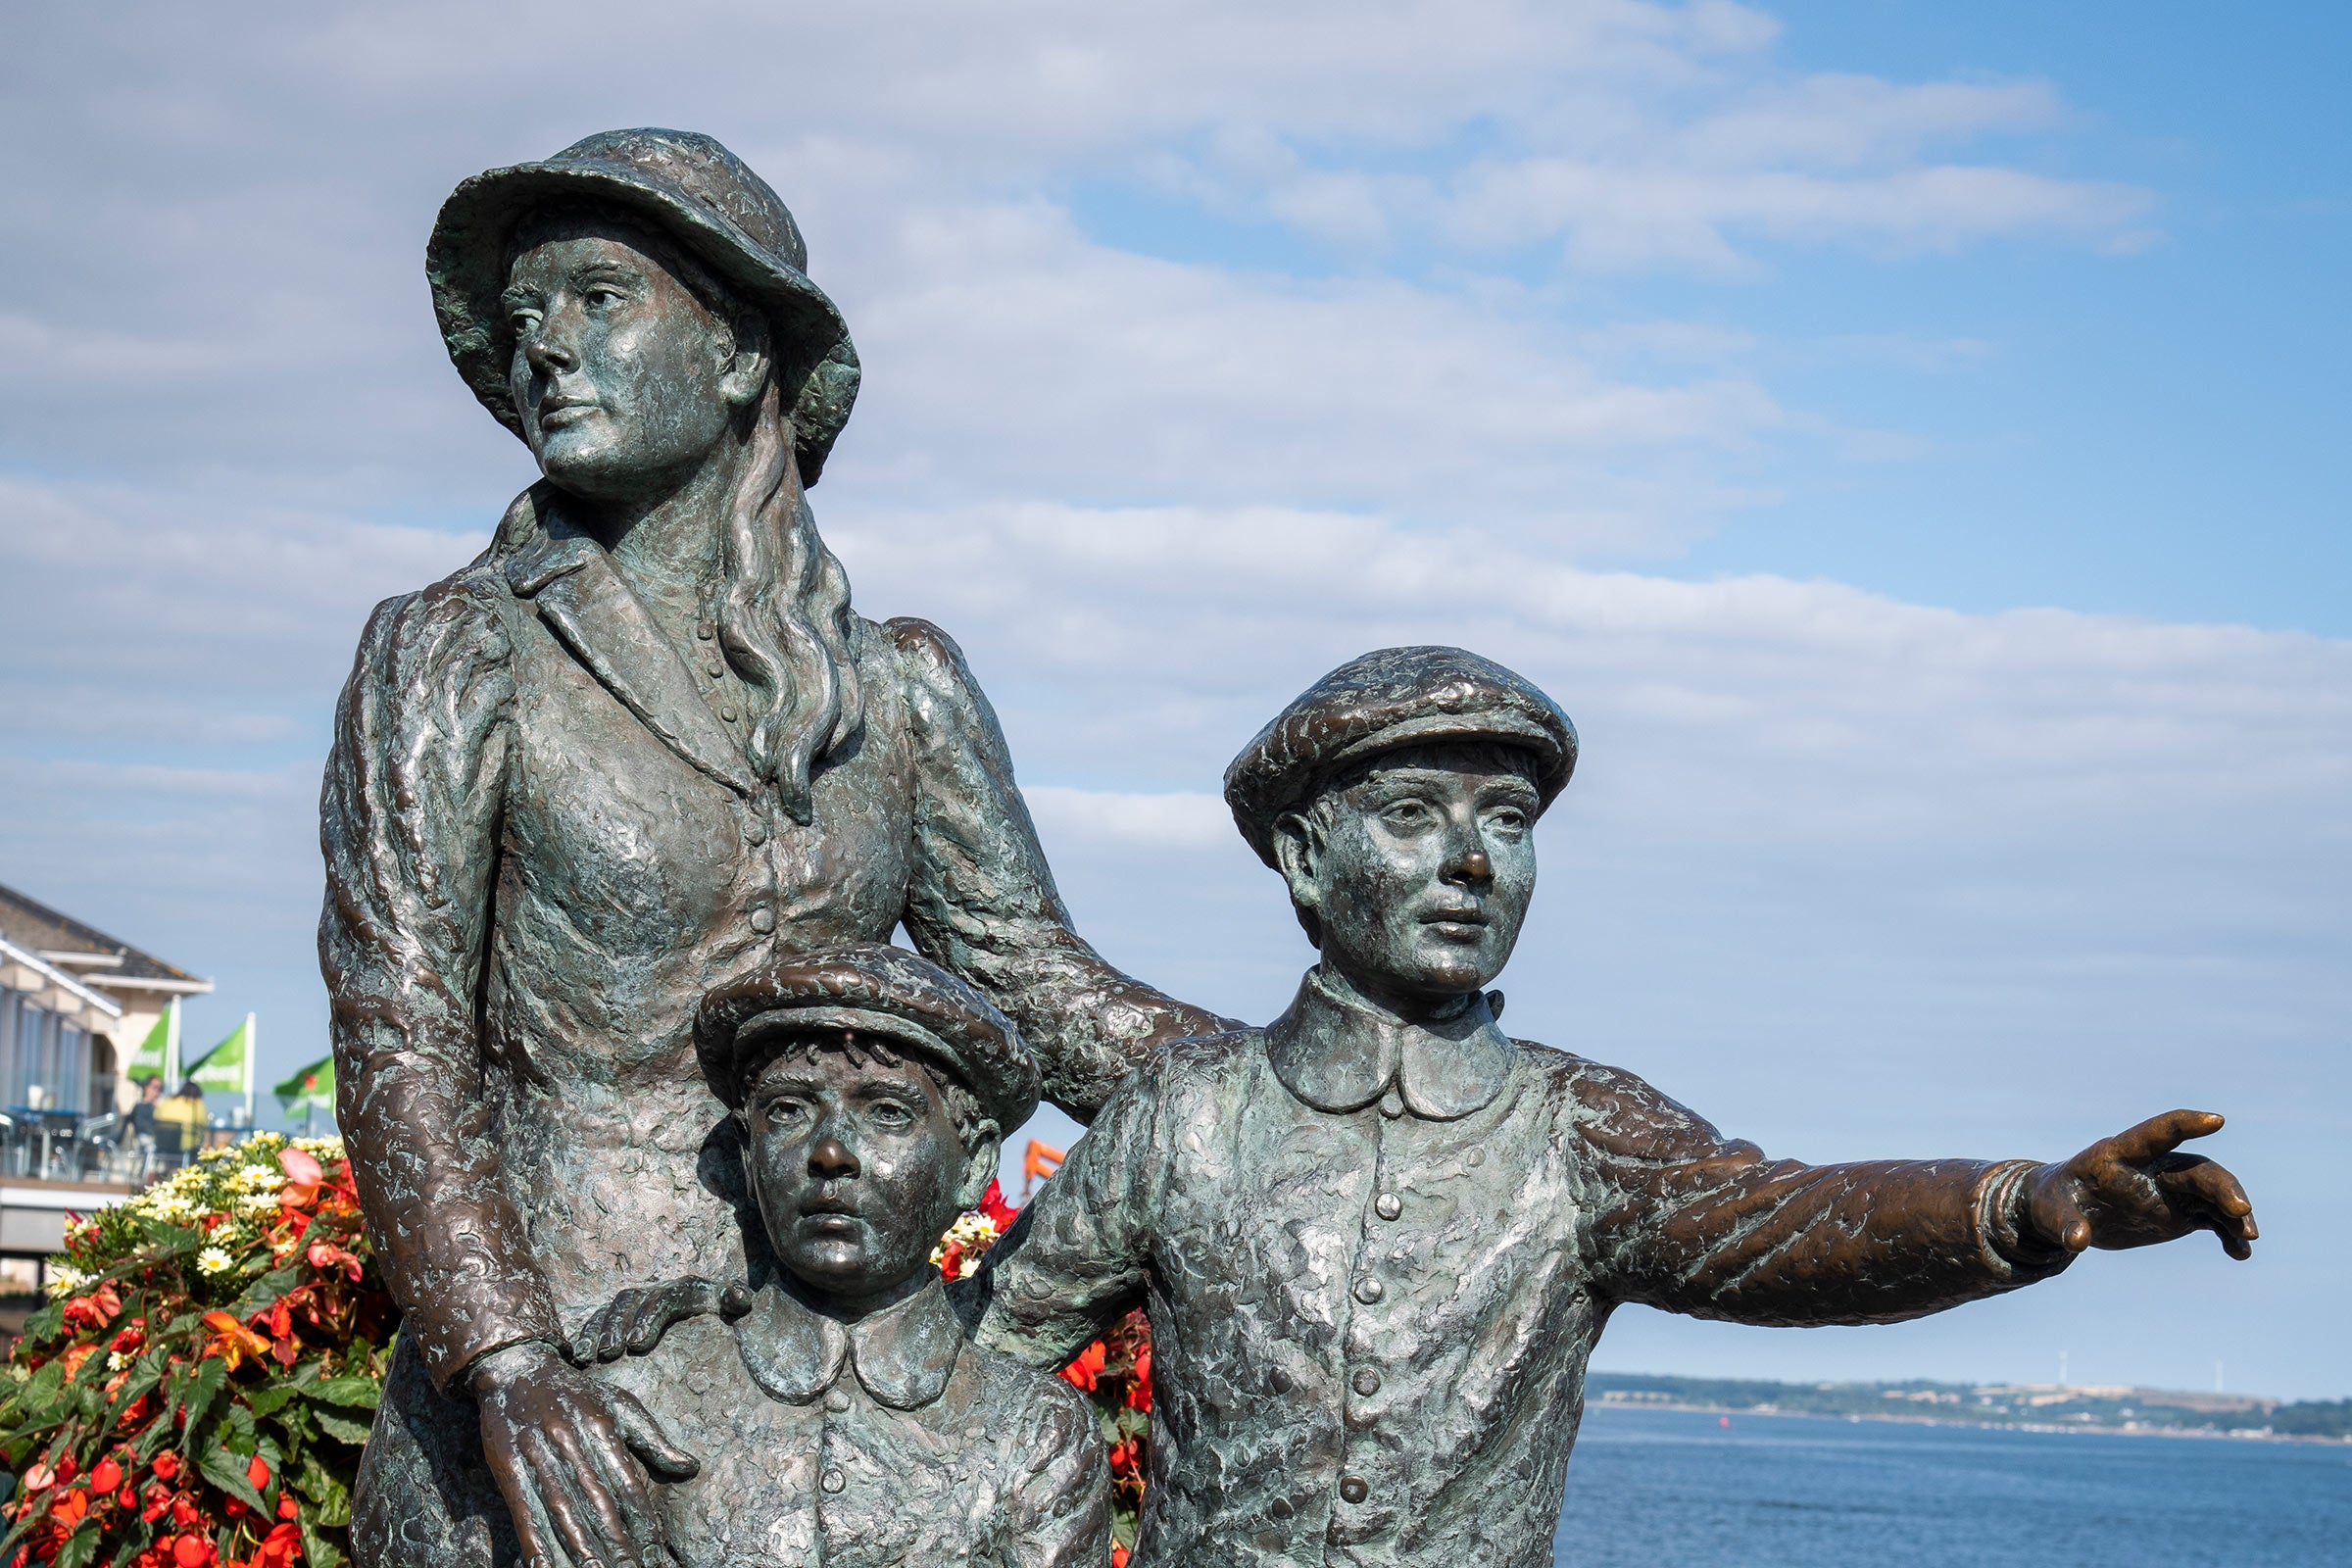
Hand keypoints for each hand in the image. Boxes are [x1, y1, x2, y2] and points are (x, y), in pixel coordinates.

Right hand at [471, 1340, 698, 1567]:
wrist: (516, 1368)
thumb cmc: (576, 1393)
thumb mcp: (620, 1405)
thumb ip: (653, 1440)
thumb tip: (691, 1467)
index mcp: (603, 1428)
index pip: (629, 1486)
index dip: (644, 1524)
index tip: (657, 1555)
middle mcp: (572, 1443)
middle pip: (599, 1505)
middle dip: (617, 1546)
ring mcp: (538, 1456)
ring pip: (563, 1513)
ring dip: (580, 1551)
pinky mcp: (507, 1467)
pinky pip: (523, 1511)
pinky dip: (534, 1543)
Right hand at [568, 1276, 734, 1364]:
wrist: (712, 1313)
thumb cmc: (724, 1312)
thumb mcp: (736, 1305)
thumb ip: (738, 1299)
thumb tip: (738, 1295)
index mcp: (683, 1289)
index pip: (662, 1298)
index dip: (648, 1317)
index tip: (638, 1343)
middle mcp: (655, 1291)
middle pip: (630, 1301)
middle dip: (618, 1325)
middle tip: (611, 1351)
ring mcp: (636, 1303)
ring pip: (610, 1310)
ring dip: (598, 1331)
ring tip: (589, 1357)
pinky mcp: (621, 1316)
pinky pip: (597, 1321)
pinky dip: (586, 1336)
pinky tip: (577, 1358)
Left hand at [2021, 1109, 2256, 1260]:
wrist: (2067, 1215)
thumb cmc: (2053, 1203)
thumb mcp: (2050, 1212)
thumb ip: (2064, 1223)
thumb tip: (2076, 1241)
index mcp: (2119, 1155)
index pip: (2155, 1133)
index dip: (2184, 1124)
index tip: (2216, 1120)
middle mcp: (2153, 1168)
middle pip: (2196, 1169)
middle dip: (2222, 1186)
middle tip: (2240, 1211)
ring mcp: (2170, 1190)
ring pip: (2213, 1194)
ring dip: (2234, 1212)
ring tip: (2248, 1238)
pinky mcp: (2180, 1212)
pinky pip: (2213, 1219)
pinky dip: (2228, 1234)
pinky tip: (2240, 1254)